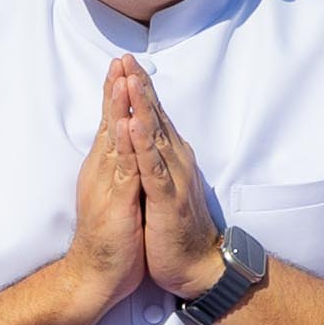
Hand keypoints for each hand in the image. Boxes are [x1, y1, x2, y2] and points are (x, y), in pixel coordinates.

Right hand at [64, 59, 154, 303]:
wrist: (96, 275)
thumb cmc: (111, 237)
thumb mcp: (118, 195)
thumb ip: (121, 170)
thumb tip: (127, 148)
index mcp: (107, 168)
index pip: (112, 124)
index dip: (117, 96)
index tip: (122, 67)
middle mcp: (103, 171)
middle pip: (109, 123)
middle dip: (115, 91)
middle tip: (119, 60)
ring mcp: (107, 185)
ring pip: (113, 140)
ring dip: (117, 109)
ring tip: (121, 80)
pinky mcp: (115, 202)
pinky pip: (121, 170)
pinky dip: (123, 146)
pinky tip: (125, 125)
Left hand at [121, 59, 226, 302]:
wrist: (199, 267)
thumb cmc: (177, 229)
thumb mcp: (164, 187)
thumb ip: (159, 161)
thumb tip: (152, 139)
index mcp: (171, 158)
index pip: (154, 117)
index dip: (140, 90)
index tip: (124, 64)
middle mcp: (174, 161)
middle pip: (155, 116)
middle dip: (140, 86)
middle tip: (126, 57)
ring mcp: (172, 178)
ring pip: (154, 135)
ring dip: (142, 105)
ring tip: (129, 79)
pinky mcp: (166, 199)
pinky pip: (152, 168)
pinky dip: (143, 145)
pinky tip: (134, 126)